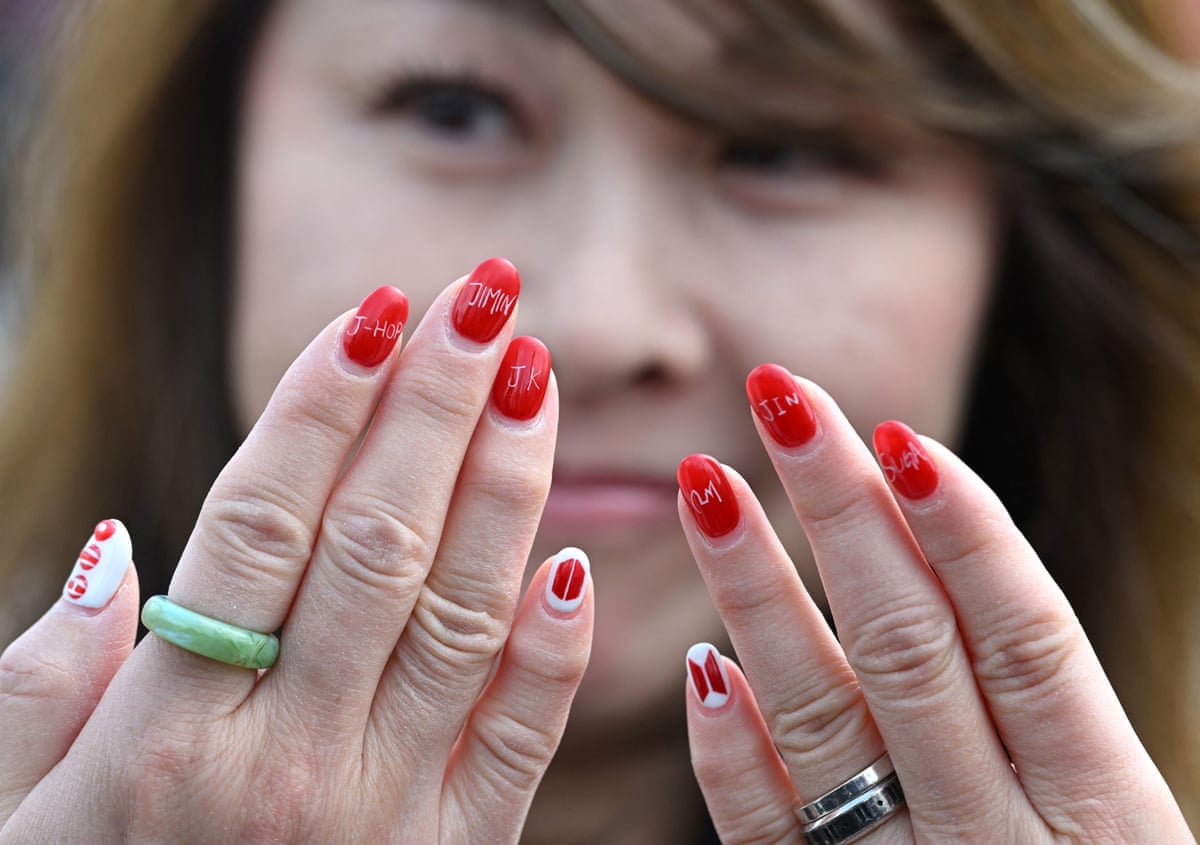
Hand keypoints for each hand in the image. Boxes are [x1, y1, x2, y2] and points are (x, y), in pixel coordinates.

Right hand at [0, 262, 592, 842]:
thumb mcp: (16, 817)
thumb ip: (45, 683)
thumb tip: (114, 550)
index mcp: (166, 740)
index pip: (260, 524)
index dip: (323, 403)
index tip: (378, 308)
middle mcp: (286, 764)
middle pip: (378, 540)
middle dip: (438, 405)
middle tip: (487, 296)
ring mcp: (387, 814)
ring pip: (463, 612)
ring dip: (506, 482)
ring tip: (534, 373)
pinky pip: (522, 735)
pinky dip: (554, 644)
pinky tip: (575, 552)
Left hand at [678, 365, 1193, 843]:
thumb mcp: (1102, 817)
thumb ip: (1028, 703)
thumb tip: (935, 535)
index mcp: (1103, 809)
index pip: (1028, 640)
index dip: (966, 531)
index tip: (899, 433)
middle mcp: (1007, 837)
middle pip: (916, 649)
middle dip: (843, 516)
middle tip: (780, 397)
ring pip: (833, 721)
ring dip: (763, 597)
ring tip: (707, 484)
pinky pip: (773, 839)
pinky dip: (736, 757)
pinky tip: (699, 667)